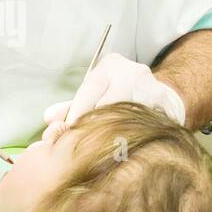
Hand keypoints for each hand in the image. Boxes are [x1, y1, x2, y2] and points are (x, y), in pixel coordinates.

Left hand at [42, 53, 187, 139]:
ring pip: (125, 114)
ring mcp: (149, 85)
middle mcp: (130, 71)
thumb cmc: (121, 94)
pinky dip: (132, 134)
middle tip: (83, 143)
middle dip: (93, 125)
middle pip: (107, 103)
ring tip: (105, 146)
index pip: (89, 90)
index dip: (77, 114)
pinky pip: (143, 121)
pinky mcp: (163, 100)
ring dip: (113, 132)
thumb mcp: (96, 93)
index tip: (68, 131)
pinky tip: (126, 144)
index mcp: (109, 65)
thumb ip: (72, 106)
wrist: (162, 94)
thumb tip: (48, 119)